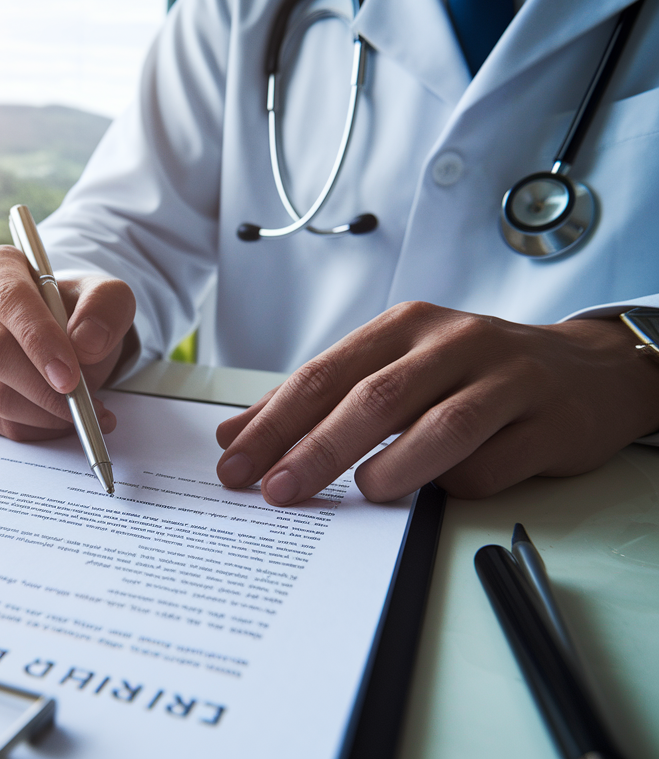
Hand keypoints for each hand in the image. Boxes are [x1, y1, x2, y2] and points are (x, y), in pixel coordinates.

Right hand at [0, 246, 135, 439]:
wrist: (64, 335)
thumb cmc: (77, 311)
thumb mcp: (107, 297)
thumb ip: (105, 309)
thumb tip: (86, 342)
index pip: (10, 300)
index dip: (40, 340)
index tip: (70, 374)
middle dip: (41, 385)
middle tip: (79, 401)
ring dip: (42, 412)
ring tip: (81, 411)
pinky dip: (34, 428)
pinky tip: (60, 419)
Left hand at [214, 301, 658, 504]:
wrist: (585, 370)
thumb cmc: (469, 372)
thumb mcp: (393, 366)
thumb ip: (317, 400)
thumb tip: (236, 435)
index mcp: (404, 326)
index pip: (324, 374)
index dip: (275, 421)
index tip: (236, 462)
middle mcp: (453, 343)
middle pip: (374, 399)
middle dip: (316, 449)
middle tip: (277, 491)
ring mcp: (506, 380)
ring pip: (440, 427)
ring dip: (391, 468)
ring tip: (361, 494)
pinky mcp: (548, 424)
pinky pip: (492, 465)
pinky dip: (457, 485)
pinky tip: (437, 493)